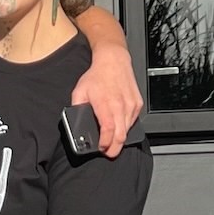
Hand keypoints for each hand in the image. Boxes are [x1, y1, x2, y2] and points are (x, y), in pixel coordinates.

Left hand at [70, 42, 143, 156]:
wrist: (113, 61)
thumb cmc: (97, 76)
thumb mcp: (79, 92)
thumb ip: (77, 108)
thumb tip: (76, 123)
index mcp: (106, 104)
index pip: (109, 131)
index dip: (106, 143)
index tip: (101, 148)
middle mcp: (121, 106)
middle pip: (121, 136)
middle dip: (115, 148)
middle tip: (108, 153)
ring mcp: (131, 105)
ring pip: (127, 130)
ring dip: (120, 138)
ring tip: (112, 141)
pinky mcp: (137, 104)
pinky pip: (132, 121)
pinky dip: (126, 126)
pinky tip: (118, 125)